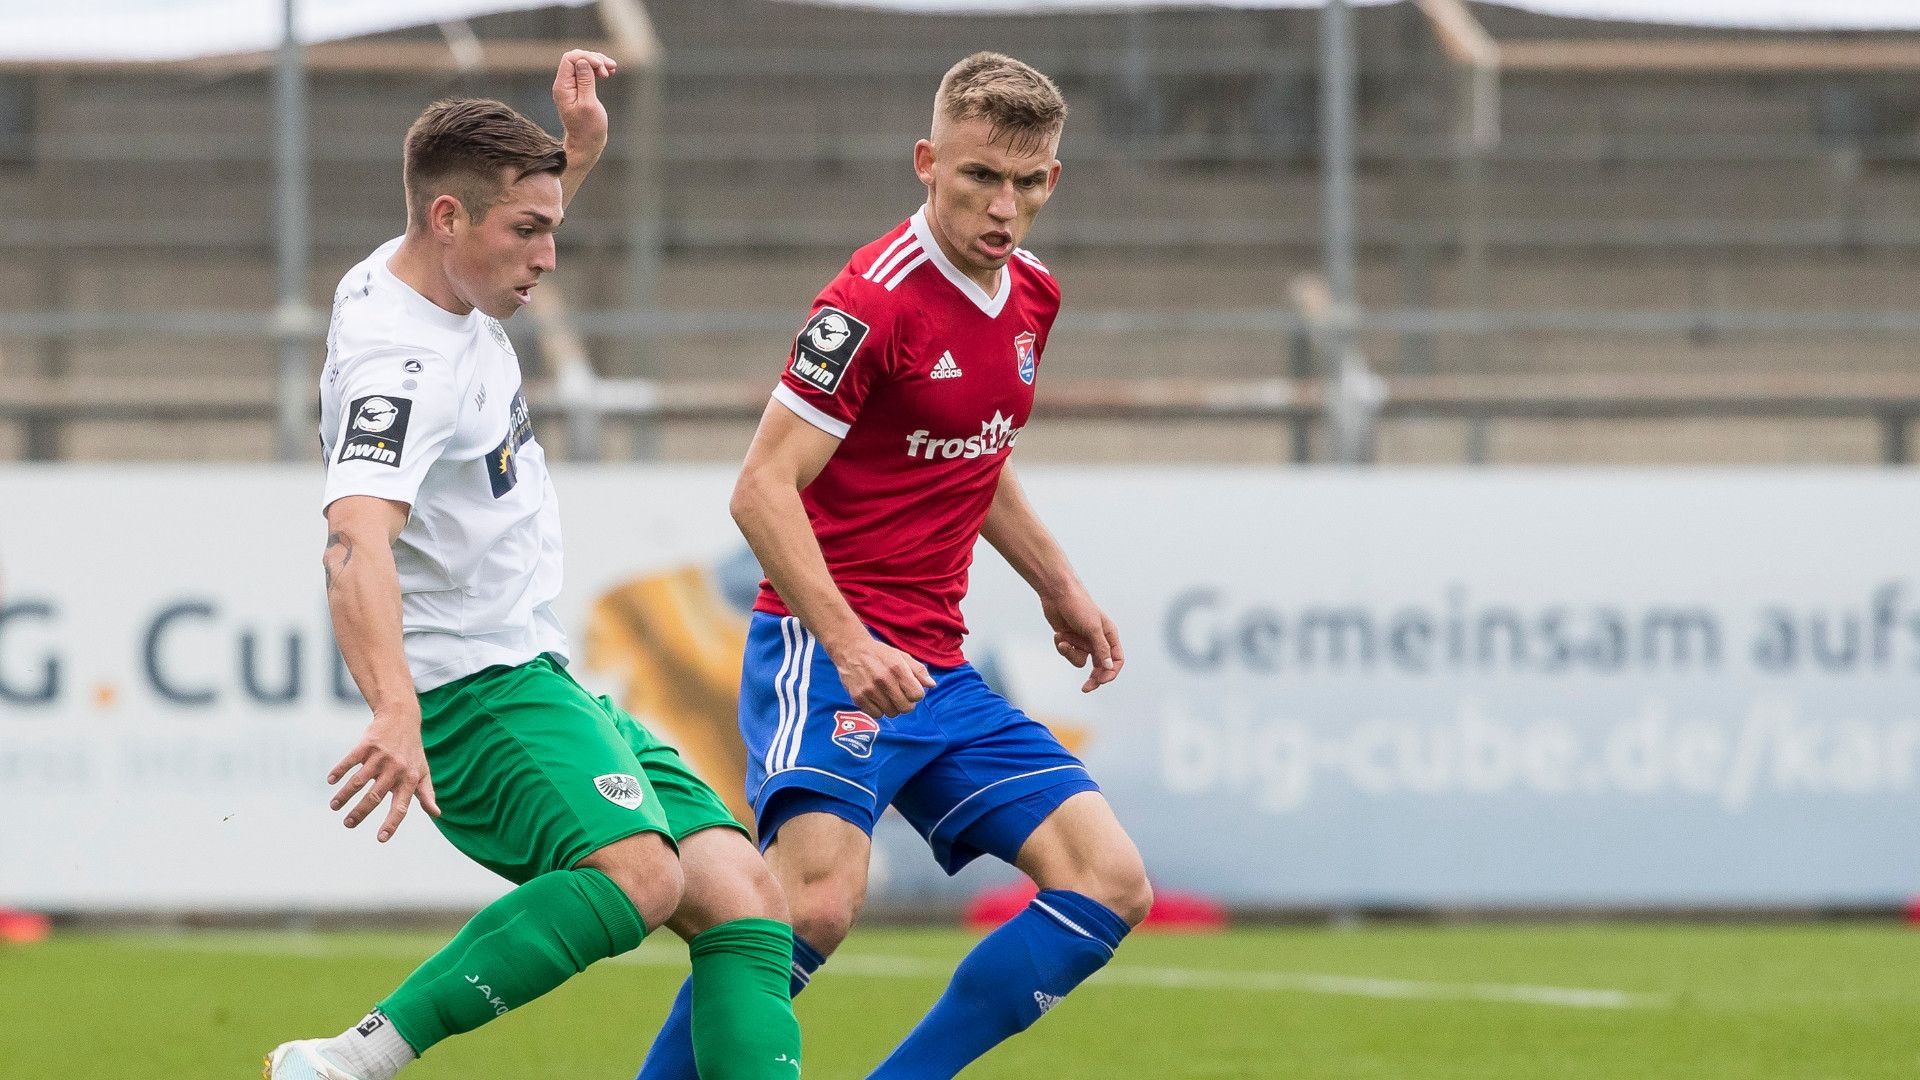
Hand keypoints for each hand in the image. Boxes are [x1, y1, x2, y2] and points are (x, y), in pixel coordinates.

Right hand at [328, 711, 440, 842]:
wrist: (402, 718)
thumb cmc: (412, 750)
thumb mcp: (423, 771)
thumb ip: (427, 793)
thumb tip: (436, 813)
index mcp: (410, 779)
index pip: (401, 806)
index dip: (392, 823)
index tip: (381, 839)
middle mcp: (396, 769)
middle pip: (375, 797)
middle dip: (360, 813)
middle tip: (348, 824)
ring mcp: (381, 756)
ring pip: (359, 781)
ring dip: (344, 795)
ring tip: (334, 806)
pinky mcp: (367, 744)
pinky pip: (351, 760)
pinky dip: (340, 771)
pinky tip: (331, 780)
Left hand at [552, 49, 616, 155]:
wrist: (586, 144)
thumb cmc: (589, 129)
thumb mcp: (588, 104)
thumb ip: (585, 81)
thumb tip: (583, 61)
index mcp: (562, 87)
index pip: (570, 59)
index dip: (587, 57)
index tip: (602, 68)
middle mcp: (564, 84)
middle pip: (576, 58)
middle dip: (594, 59)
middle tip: (609, 70)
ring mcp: (571, 87)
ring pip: (582, 63)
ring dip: (598, 63)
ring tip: (612, 69)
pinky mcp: (579, 89)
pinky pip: (586, 72)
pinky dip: (598, 70)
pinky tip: (609, 73)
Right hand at [830, 636, 935, 717]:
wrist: (851, 650)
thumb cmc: (880, 654)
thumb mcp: (901, 656)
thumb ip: (918, 670)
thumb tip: (932, 685)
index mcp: (898, 668)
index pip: (917, 695)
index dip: (916, 694)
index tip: (910, 689)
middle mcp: (884, 680)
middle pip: (906, 708)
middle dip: (906, 703)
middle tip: (900, 695)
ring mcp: (870, 690)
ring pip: (891, 713)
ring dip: (892, 707)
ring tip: (887, 696)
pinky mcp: (858, 697)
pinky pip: (876, 715)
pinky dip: (878, 710)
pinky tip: (877, 699)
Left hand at [1044, 589, 1123, 692]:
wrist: (1057, 594)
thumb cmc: (1078, 606)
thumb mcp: (1092, 628)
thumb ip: (1101, 649)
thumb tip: (1109, 667)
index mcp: (1109, 635)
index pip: (1117, 660)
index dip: (1110, 672)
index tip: (1100, 681)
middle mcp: (1098, 640)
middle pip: (1100, 666)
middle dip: (1093, 677)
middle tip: (1085, 688)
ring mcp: (1084, 641)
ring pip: (1081, 661)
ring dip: (1070, 652)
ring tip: (1063, 638)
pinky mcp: (1071, 640)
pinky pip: (1069, 653)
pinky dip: (1063, 646)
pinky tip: (1059, 634)